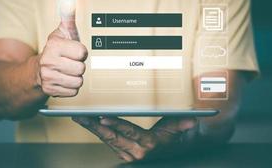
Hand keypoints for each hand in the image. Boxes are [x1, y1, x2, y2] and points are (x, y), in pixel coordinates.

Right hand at [36, 29, 86, 96]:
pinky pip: (73, 92)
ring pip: (78, 81)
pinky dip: (71, 87)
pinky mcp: (50, 90)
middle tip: (70, 62)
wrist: (38, 70)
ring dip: (75, 77)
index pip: (82, 53)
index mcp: (54, 46)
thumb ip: (68, 15)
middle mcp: (48, 61)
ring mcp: (48, 77)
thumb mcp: (62, 32)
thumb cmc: (56, 50)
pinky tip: (64, 80)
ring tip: (67, 71)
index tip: (73, 51)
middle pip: (81, 69)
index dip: (81, 52)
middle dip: (78, 66)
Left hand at [72, 116, 196, 161]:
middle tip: (81, 117)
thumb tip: (190, 121)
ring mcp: (128, 154)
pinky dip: (99, 133)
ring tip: (81, 119)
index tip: (102, 117)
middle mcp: (135, 152)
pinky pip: (109, 143)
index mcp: (147, 144)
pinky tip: (90, 125)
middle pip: (111, 137)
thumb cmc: (173, 142)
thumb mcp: (176, 131)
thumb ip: (180, 124)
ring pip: (107, 140)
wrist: (172, 155)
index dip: (114, 124)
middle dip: (94, 126)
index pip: (128, 132)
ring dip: (93, 129)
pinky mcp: (124, 154)